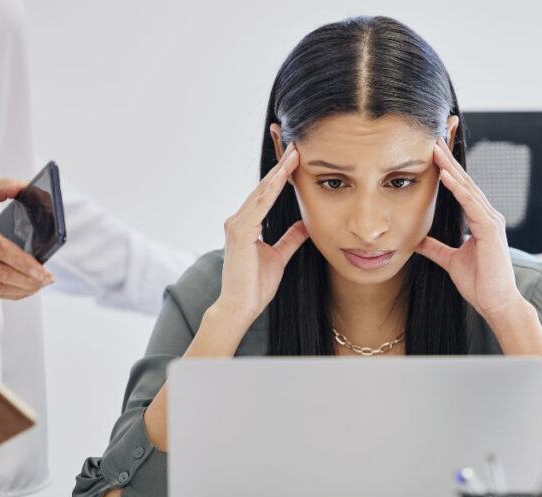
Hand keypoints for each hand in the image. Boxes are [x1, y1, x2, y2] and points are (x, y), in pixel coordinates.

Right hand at [216, 143, 307, 322]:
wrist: (240, 307)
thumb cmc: (255, 286)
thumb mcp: (279, 257)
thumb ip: (290, 239)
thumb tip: (305, 224)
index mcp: (246, 225)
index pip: (266, 195)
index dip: (281, 176)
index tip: (295, 158)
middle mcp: (238, 220)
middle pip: (263, 188)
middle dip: (280, 166)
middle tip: (295, 144)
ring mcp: (236, 224)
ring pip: (262, 192)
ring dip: (279, 172)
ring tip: (294, 153)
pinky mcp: (240, 232)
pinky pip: (260, 206)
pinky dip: (272, 189)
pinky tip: (284, 176)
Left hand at [415, 138, 524, 322]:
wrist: (496, 303)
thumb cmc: (480, 284)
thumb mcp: (450, 261)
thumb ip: (436, 248)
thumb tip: (418, 240)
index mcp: (480, 221)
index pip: (462, 190)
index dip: (448, 171)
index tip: (433, 153)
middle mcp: (488, 216)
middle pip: (465, 182)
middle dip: (448, 161)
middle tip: (433, 139)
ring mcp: (491, 221)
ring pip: (468, 189)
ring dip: (451, 168)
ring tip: (435, 149)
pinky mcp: (490, 230)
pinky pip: (472, 205)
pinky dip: (459, 190)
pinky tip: (446, 177)